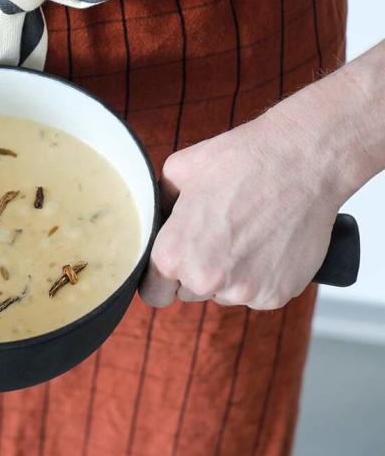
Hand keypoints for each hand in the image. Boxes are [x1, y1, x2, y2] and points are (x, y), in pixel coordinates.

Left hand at [139, 112, 343, 309]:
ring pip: (225, 293)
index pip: (153, 293)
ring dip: (230, 274)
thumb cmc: (241, 161)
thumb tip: (156, 223)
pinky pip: (257, 293)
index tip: (171, 267)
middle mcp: (206, 279)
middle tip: (217, 235)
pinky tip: (268, 243)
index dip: (160, 279)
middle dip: (196, 270)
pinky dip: (261, 276)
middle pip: (189, 292)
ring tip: (246, 234)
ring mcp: (244, 291)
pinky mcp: (277, 294)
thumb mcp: (178, 172)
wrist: (303, 160)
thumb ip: (159, 207)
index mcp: (174, 254)